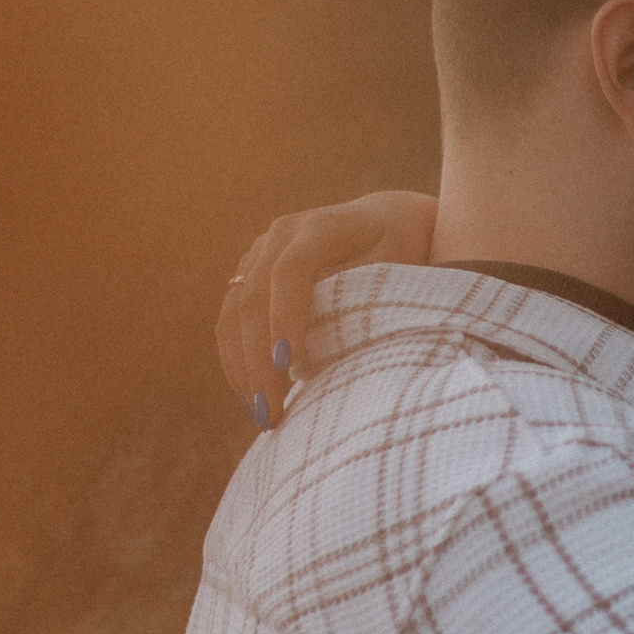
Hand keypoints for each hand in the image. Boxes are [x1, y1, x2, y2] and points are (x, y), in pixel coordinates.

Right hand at [218, 191, 437, 418]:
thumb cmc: (403, 251)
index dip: (285, 317)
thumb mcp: (399, 268)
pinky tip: (248, 393)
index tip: (288, 367)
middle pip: (254, 297)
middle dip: (257, 360)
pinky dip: (236, 357)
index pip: (290, 271)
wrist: (387, 220)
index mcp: (320, 227)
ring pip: (233, 311)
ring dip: (241, 366)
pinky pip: (230, 317)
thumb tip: (342, 357)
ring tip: (259, 413)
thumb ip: (370, 300)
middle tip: (269, 412)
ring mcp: (259, 251)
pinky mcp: (250, 272)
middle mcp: (281, 235)